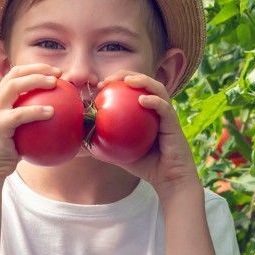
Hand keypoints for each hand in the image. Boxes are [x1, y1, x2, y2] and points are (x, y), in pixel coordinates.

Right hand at [0, 64, 61, 180]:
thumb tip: (59, 115)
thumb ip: (31, 120)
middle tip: (58, 74)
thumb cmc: (8, 154)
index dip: (35, 68)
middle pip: (15, 75)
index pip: (15, 75)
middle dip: (37, 69)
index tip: (55, 73)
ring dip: (36, 81)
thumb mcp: (20, 133)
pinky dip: (36, 111)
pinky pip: (20, 114)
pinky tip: (52, 112)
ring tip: (55, 84)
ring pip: (14, 87)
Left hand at [91, 71, 200, 195]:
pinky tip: (142, 100)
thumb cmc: (145, 166)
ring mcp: (167, 114)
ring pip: (158, 89)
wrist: (168, 179)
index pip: (132, 88)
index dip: (117, 81)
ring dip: (143, 81)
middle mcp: (157, 108)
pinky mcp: (174, 123)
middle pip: (144, 82)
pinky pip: (165, 108)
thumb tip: (80, 140)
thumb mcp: (118, 154)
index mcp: (145, 111)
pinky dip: (154, 101)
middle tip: (108, 80)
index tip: (100, 85)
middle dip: (126, 75)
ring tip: (127, 81)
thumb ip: (103, 144)